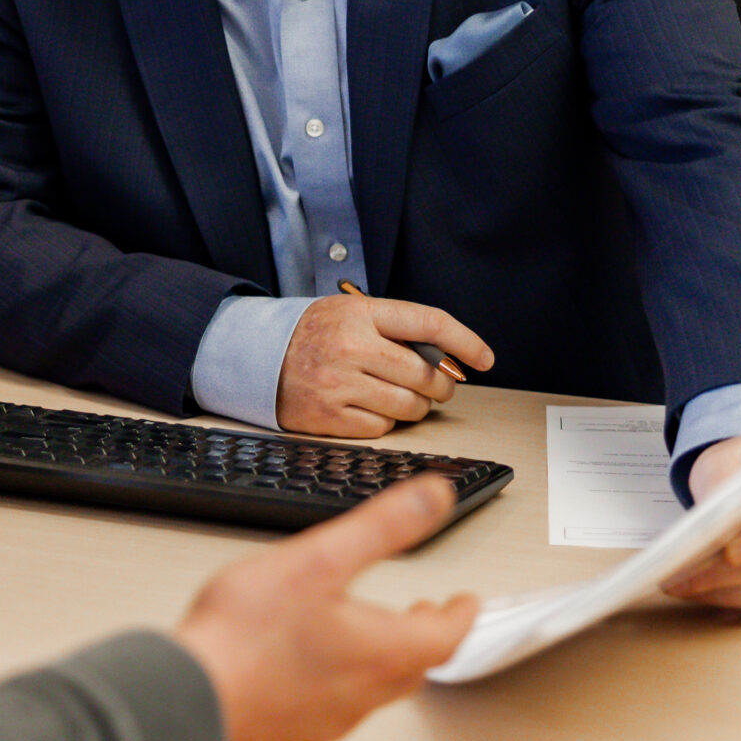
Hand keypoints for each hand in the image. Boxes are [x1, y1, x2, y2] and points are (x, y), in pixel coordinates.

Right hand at [173, 473, 479, 740]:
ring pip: (379, 688)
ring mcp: (330, 718)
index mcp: (381, 649)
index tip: (468, 602)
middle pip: (416, 665)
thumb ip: (382, 527)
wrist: (190, 699)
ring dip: (390, 657)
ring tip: (376, 632)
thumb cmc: (246, 633)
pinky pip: (341, 706)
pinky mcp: (297, 732)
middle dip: (428, 634)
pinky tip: (322, 664)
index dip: (461, 614)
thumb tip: (434, 499)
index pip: (445, 635)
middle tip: (429, 615)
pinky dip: (350, 678)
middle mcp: (364, 691)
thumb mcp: (320, 558)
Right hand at [275, 295, 492, 437]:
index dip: (465, 341)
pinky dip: (387, 422)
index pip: (429, 322)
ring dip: (418, 407)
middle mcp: (352, 347)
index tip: (485, 358)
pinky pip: (383, 427)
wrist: (255, 357)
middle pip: (425, 374)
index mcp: (361, 313)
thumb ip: (395, 329)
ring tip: (405, 397)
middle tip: (439, 387)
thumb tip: (447, 359)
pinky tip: (373, 408)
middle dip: (442, 385)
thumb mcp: (351, 313)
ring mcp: (339, 384)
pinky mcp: (329, 416)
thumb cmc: (313, 334)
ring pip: (410, 406)